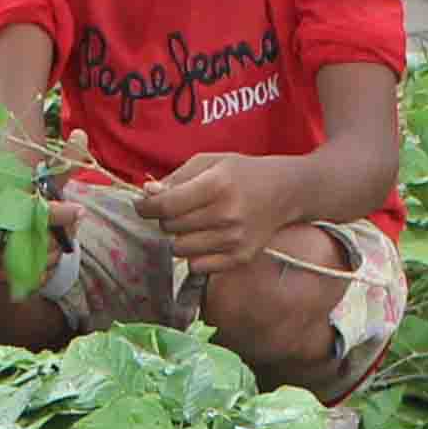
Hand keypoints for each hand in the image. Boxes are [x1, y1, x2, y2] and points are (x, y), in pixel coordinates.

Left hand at [141, 152, 287, 270]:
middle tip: (182, 209)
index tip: (143, 205)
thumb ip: (175, 178)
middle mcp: (227, 214)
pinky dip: (195, 255)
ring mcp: (235, 239)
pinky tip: (208, 239)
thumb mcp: (209, 162)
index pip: (166, 206)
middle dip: (167, 218)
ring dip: (180, 237)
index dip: (146, 207)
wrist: (285, 191)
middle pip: (169, 228)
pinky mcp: (240, 258)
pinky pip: (196, 266)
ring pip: (179, 249)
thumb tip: (147, 194)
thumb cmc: (242, 174)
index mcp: (217, 185)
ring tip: (197, 223)